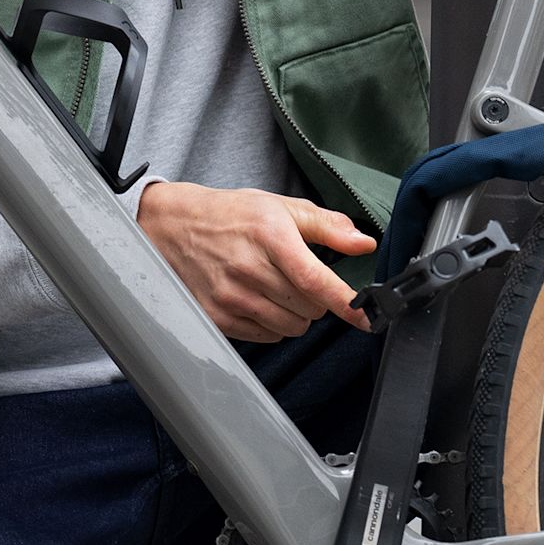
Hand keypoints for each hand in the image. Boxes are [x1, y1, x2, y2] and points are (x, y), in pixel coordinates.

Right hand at [137, 180, 377, 341]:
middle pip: (310, 308)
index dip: (346, 303)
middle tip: (296, 276)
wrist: (175, 227)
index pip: (315, 280)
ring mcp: (231, 297)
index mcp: (270, 236)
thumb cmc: (232, 216)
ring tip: (276, 287)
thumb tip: (365, 244)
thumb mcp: (281, 208)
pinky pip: (268, 336)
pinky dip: (273, 324)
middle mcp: (249, 269)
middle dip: (315, 298)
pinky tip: (259, 299)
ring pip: (292, 326)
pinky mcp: (219, 317)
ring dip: (296, 313)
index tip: (368, 318)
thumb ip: (328, 226)